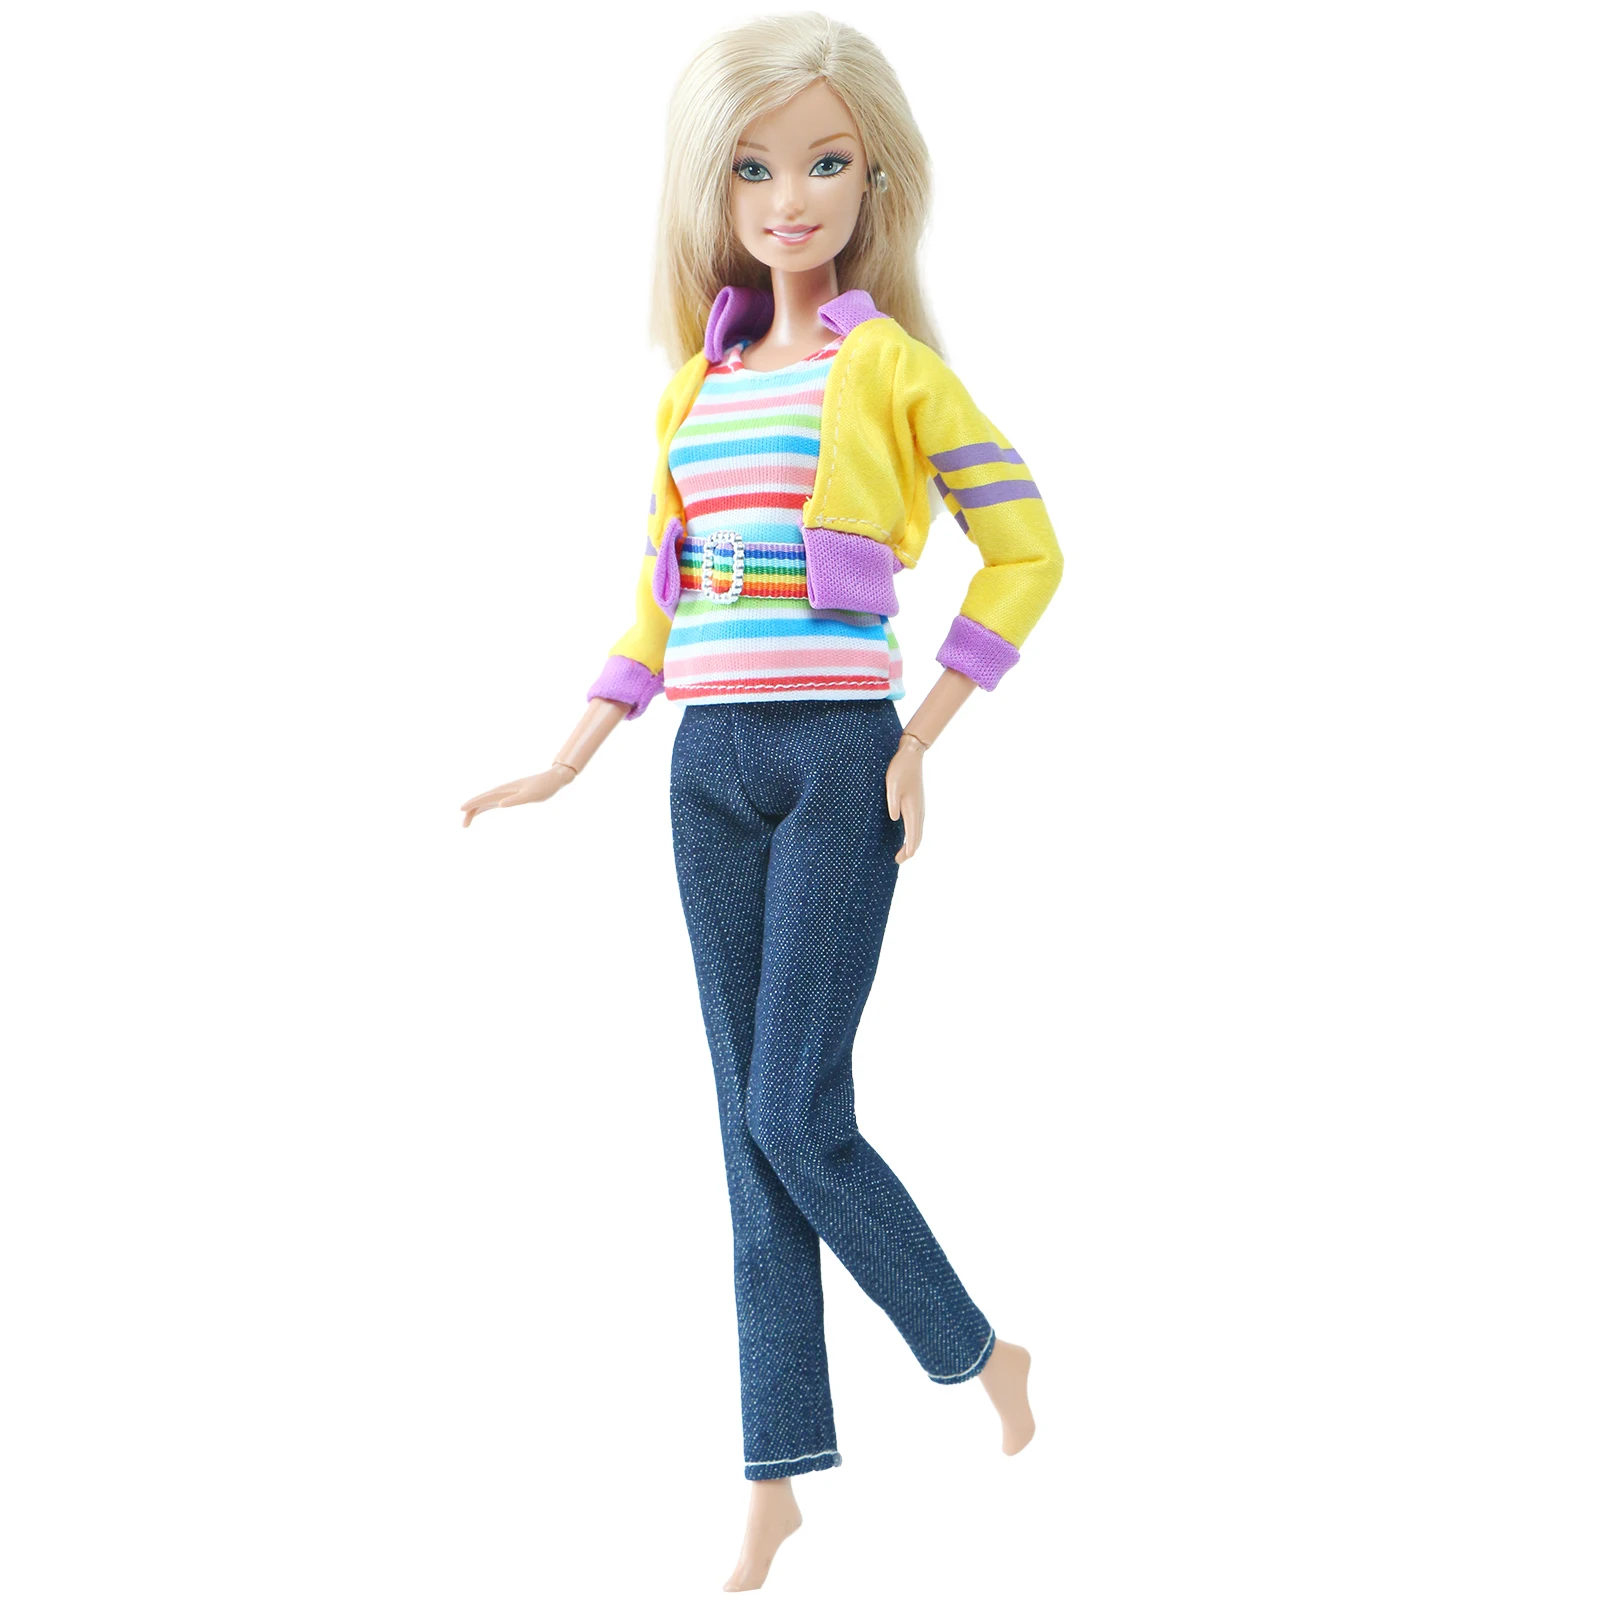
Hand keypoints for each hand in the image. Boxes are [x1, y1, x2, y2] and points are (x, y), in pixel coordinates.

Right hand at [460, 765, 574, 826]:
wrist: (552, 779)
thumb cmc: (543, 787)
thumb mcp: (530, 795)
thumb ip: (516, 800)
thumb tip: (500, 805)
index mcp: (505, 790)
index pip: (484, 797)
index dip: (472, 803)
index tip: (461, 809)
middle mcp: (502, 791)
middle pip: (481, 801)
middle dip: (470, 811)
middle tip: (464, 826)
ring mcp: (504, 793)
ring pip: (485, 802)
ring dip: (475, 811)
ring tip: (466, 824)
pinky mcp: (509, 796)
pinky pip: (492, 803)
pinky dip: (484, 808)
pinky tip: (480, 812)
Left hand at [885, 735, 925, 862]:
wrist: (911, 755)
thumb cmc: (900, 769)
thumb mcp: (892, 784)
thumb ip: (892, 802)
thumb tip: (894, 819)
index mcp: (912, 808)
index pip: (913, 836)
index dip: (907, 850)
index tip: (900, 860)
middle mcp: (919, 811)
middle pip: (917, 837)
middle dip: (909, 851)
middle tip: (898, 861)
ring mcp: (920, 807)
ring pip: (918, 832)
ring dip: (912, 844)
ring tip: (902, 854)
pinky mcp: (917, 803)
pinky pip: (917, 825)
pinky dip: (913, 835)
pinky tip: (906, 836)